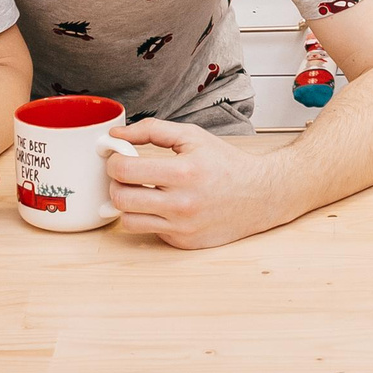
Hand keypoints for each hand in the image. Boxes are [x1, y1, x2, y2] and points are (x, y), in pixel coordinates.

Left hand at [106, 118, 283, 249]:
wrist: (259, 195)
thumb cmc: (225, 164)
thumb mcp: (192, 137)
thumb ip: (151, 130)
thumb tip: (116, 134)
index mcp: (184, 172)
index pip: (125, 171)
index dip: (113, 160)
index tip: (116, 155)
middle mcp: (182, 204)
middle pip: (121, 198)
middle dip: (115, 182)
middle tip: (124, 174)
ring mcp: (182, 227)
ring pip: (128, 221)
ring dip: (126, 204)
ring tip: (138, 190)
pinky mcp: (183, 243)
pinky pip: (149, 231)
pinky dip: (148, 218)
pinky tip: (160, 205)